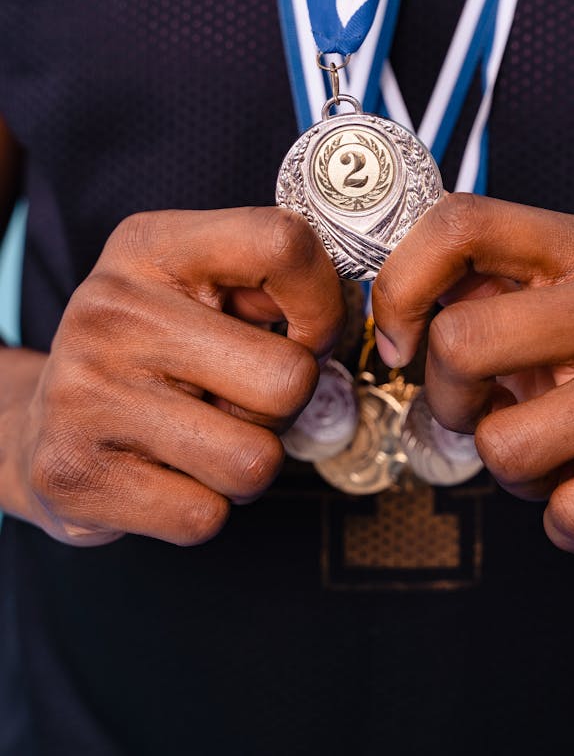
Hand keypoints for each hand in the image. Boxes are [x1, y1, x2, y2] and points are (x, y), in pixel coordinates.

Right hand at [10, 208, 343, 546]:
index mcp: (152, 246)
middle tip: (241, 400)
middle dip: (286, 406)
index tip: (305, 332)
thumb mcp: (193, 285)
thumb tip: (351, 314)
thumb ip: (269, 283)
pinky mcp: (75, 475)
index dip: (324, 302)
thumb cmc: (146, 350)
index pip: (285, 243)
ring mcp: (86, 393)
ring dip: (248, 463)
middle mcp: (112, 310)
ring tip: (203, 438)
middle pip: (290, 378)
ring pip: (256, 461)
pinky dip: (202, 507)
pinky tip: (164, 473)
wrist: (36, 423)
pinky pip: (205, 516)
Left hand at [372, 193, 573, 562]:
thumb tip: (391, 301)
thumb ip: (483, 293)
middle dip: (449, 400)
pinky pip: (571, 512)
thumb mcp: (555, 314)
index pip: (462, 222)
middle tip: (487, 412)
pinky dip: (564, 521)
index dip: (401, 285)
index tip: (401, 340)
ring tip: (558, 454)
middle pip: (462, 339)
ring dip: (512, 471)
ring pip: (506, 443)